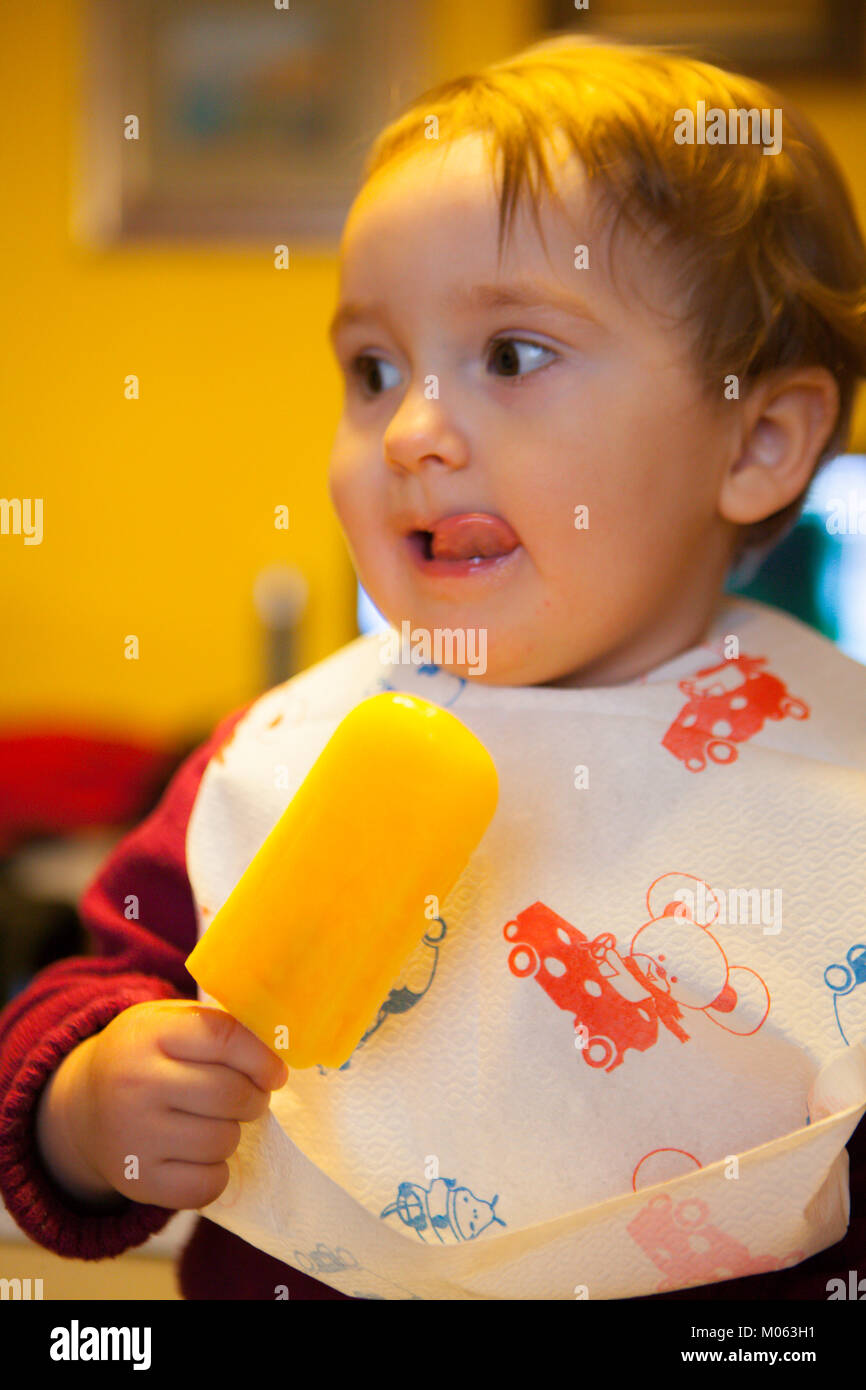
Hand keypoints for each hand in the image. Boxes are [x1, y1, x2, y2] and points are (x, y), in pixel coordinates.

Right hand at [36, 999, 287, 1210]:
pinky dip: (217, 1173)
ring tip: (217, 1122)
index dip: (261, 1057)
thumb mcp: (169, 1021)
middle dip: (254, 1098)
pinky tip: (204, 1156)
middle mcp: (136, 1084)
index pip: (223, 1038)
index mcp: (149, 1034)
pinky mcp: (137, 1182)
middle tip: (251, 1098)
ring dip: (233, 1132)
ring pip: (223, 1140)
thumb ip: (219, 1026)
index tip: (276, 1072)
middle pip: (229, 1094)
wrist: (82, 1106)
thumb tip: (278, 1047)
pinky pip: (207, 1186)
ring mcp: (133, 1137)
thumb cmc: (145, 1056)